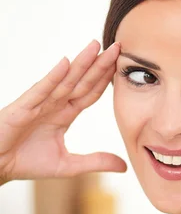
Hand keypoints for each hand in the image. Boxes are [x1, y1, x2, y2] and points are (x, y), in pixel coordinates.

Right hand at [0, 40, 126, 184]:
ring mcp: (39, 104)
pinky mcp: (22, 108)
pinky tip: (66, 63)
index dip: (105, 79)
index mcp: (65, 114)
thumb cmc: (26, 162)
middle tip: (118, 46)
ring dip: (81, 63)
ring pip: (65, 80)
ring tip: (96, 46)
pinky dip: (53, 77)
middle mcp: (54, 104)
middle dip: (99, 64)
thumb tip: (124, 167)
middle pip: (82, 81)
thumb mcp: (68, 165)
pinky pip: (41, 90)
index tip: (122, 64)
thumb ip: (96, 162)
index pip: (90, 93)